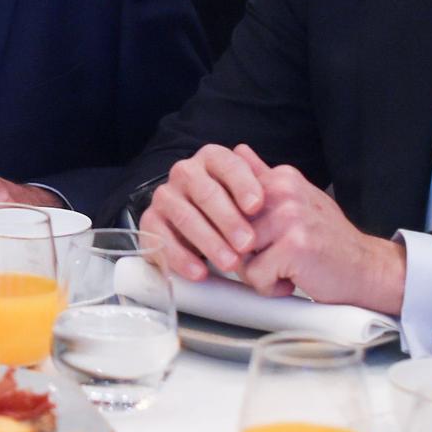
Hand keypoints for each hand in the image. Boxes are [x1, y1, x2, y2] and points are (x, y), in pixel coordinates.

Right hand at [140, 143, 267, 280]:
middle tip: (248, 243)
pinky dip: (181, 257)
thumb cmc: (235, 211)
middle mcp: (185, 172)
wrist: (202, 229)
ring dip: (209, 242)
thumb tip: (281, 182)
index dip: (243, 184)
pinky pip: (160, 238)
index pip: (228, 164)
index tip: (257, 207)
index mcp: (212, 159)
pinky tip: (200, 272)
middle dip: (228, 219)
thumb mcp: (252, 198)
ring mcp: (165, 196)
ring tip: (230, 264)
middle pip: (205, 192)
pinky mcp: (150, 221)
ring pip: (184, 216)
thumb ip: (266, 188)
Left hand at [235, 146, 406, 313]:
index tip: (262, 239)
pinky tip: (293, 280)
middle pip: (229, 230)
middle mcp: (283, 191)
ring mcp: (289, 217)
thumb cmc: (329, 239)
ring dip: (259, 272)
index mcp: (281, 179)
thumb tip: (237, 151)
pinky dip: (270, 287)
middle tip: (278, 256)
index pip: (228, 204)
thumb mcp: (297, 199)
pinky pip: (255, 275)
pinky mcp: (294, 246)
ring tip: (288, 267)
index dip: (238, 230)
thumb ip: (263, 177)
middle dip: (247, 253)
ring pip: (239, 255)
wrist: (369, 268)